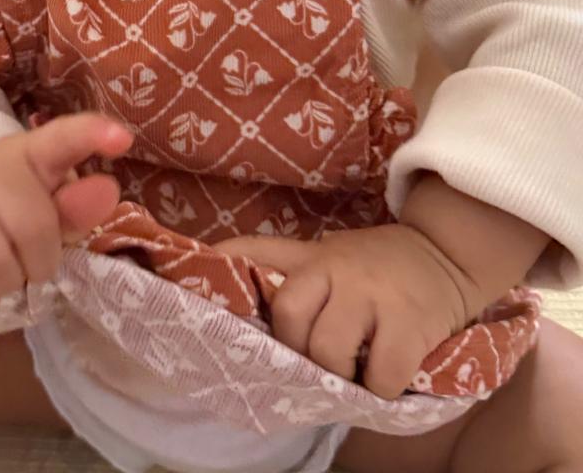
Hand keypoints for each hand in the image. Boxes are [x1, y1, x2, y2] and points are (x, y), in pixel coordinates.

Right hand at [0, 113, 132, 315]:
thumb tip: (108, 191)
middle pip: (30, 230)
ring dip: (10, 285)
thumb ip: (80, 203)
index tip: (122, 139)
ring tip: (8, 272)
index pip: (61, 138)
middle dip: (42, 261)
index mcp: (30, 153)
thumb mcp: (50, 196)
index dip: (91, 135)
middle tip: (35, 262)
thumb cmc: (11, 204)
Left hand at [216, 222, 482, 399]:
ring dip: (338, 373)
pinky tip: (386, 375)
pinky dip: (379, 389)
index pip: (253, 252)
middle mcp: (337, 267)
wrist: (447, 253)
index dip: (222, 269)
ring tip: (354, 367)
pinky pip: (378, 378)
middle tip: (319, 355)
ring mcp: (373, 294)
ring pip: (328, 351)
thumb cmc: (375, 265)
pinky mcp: (409, 324)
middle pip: (289, 317)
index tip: (196, 295)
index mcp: (312, 255)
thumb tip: (217, 275)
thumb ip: (282, 266)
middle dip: (299, 348)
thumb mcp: (326, 252)